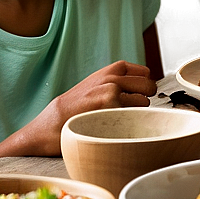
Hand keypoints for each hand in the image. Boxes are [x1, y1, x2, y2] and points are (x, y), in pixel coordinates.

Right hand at [0, 61, 156, 157]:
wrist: (51, 125)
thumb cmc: (73, 109)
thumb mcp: (94, 85)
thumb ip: (116, 82)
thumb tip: (142, 87)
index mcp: (109, 71)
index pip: (144, 72)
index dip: (144, 85)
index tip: (140, 93)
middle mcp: (112, 78)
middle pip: (149, 85)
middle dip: (146, 97)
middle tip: (134, 107)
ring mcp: (112, 92)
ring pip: (144, 102)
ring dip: (137, 112)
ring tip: (119, 119)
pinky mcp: (111, 109)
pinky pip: (134, 117)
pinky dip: (129, 124)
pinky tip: (114, 127)